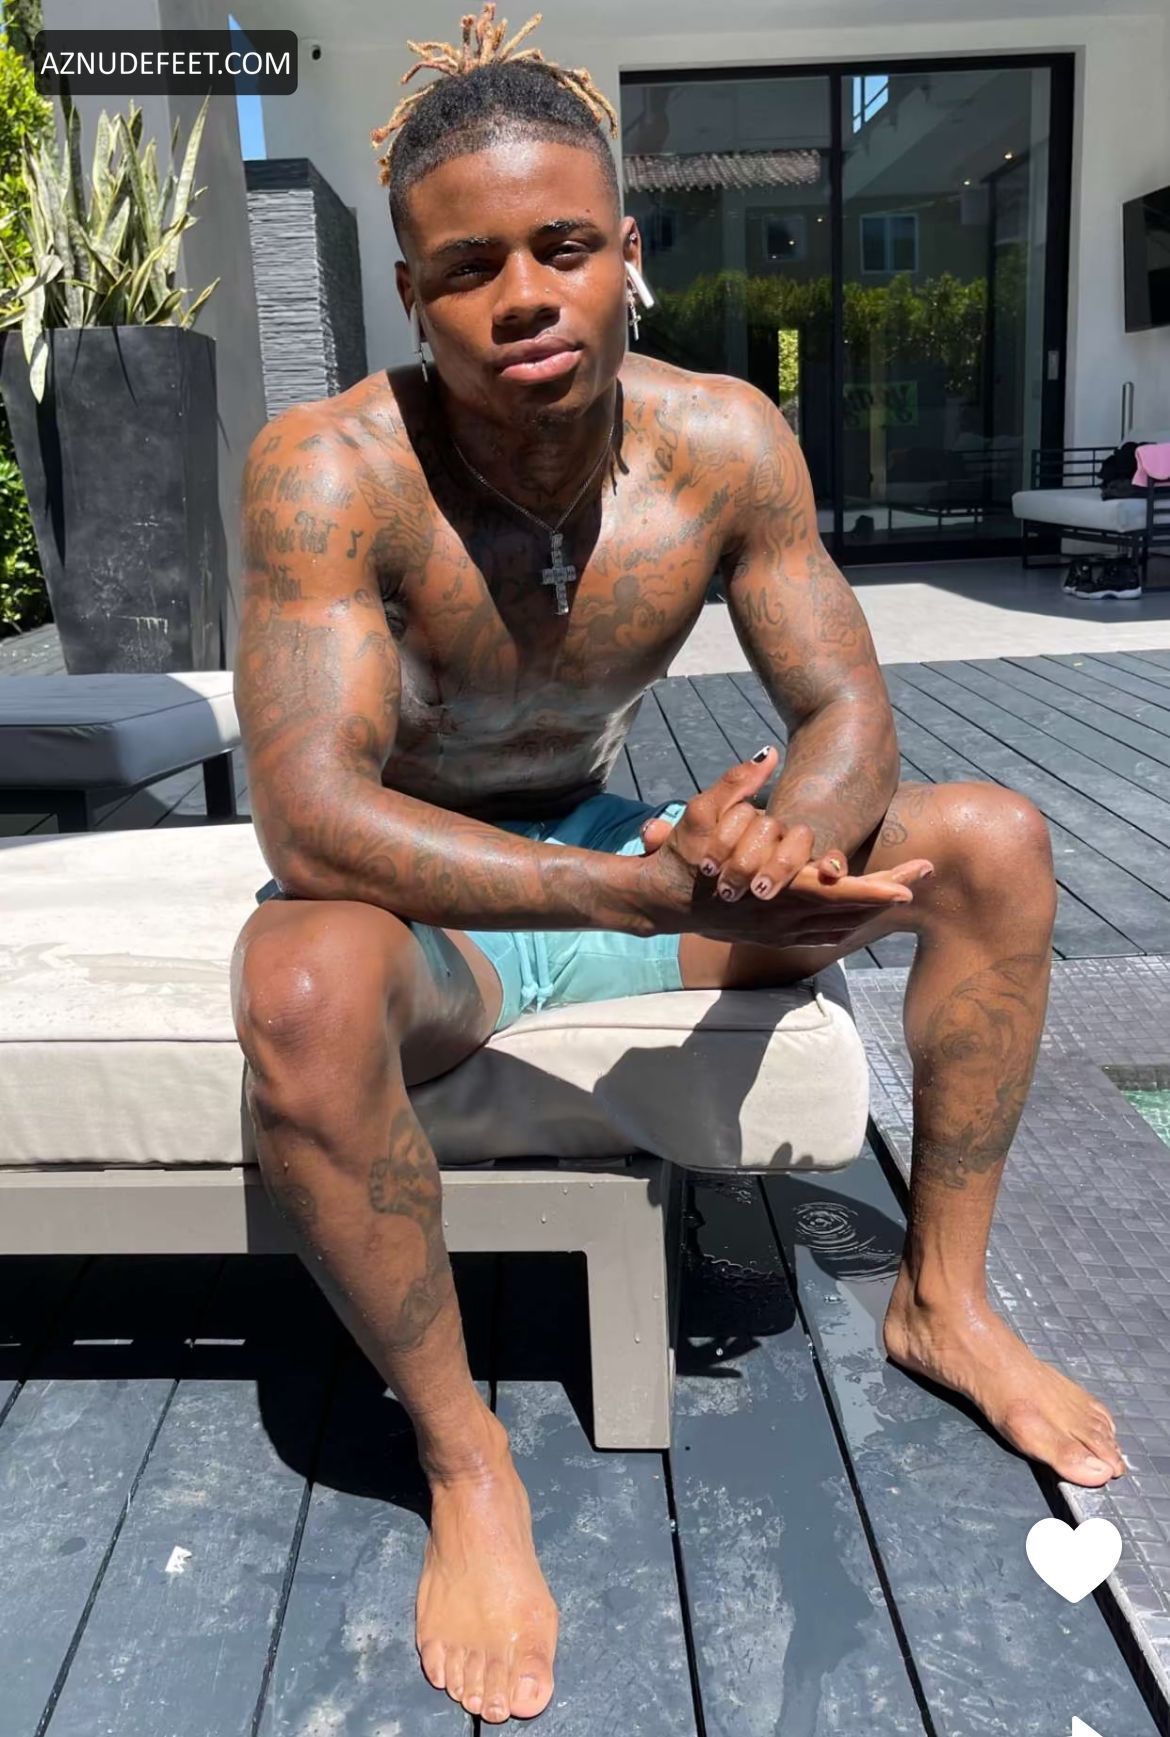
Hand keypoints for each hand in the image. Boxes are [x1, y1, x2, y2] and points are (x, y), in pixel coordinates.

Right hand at [635, 746, 932, 944]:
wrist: (661, 902)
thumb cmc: (684, 856)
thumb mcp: (703, 812)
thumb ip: (737, 784)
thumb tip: (768, 754)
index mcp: (776, 891)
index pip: (837, 893)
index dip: (876, 890)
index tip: (910, 883)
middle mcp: (784, 918)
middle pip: (850, 911)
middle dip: (890, 892)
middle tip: (925, 871)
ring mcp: (781, 932)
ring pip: (841, 926)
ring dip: (873, 908)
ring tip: (904, 884)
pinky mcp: (775, 937)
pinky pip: (824, 934)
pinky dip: (849, 922)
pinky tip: (865, 909)